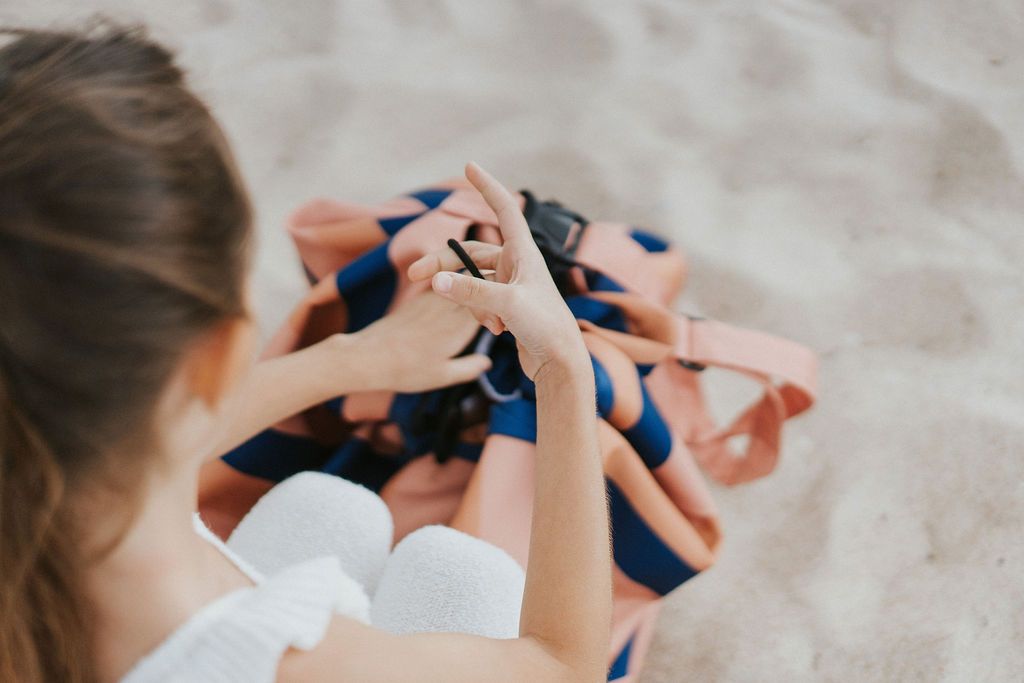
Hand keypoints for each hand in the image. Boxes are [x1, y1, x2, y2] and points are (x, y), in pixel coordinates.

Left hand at [332, 291, 491, 392]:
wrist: (367, 356)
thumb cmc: (406, 370)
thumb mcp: (442, 376)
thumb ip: (469, 368)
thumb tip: (486, 362)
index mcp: (458, 326)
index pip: (488, 304)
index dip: (499, 306)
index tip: (504, 315)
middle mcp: (446, 307)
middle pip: (475, 288)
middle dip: (487, 292)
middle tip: (497, 302)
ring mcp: (430, 300)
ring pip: (458, 284)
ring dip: (470, 290)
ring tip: (479, 300)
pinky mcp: (416, 301)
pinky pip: (441, 289)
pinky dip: (452, 293)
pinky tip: (452, 306)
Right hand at [407, 162, 586, 379]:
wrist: (560, 364)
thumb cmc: (545, 328)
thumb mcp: (506, 306)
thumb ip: (470, 292)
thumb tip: (437, 281)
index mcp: (524, 253)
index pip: (504, 209)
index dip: (487, 187)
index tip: (470, 166)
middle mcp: (518, 264)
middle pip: (471, 252)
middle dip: (444, 263)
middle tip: (414, 276)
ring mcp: (512, 285)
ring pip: (473, 279)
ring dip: (469, 298)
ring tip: (488, 322)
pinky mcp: (508, 306)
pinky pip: (479, 300)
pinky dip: (480, 313)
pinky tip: (497, 331)